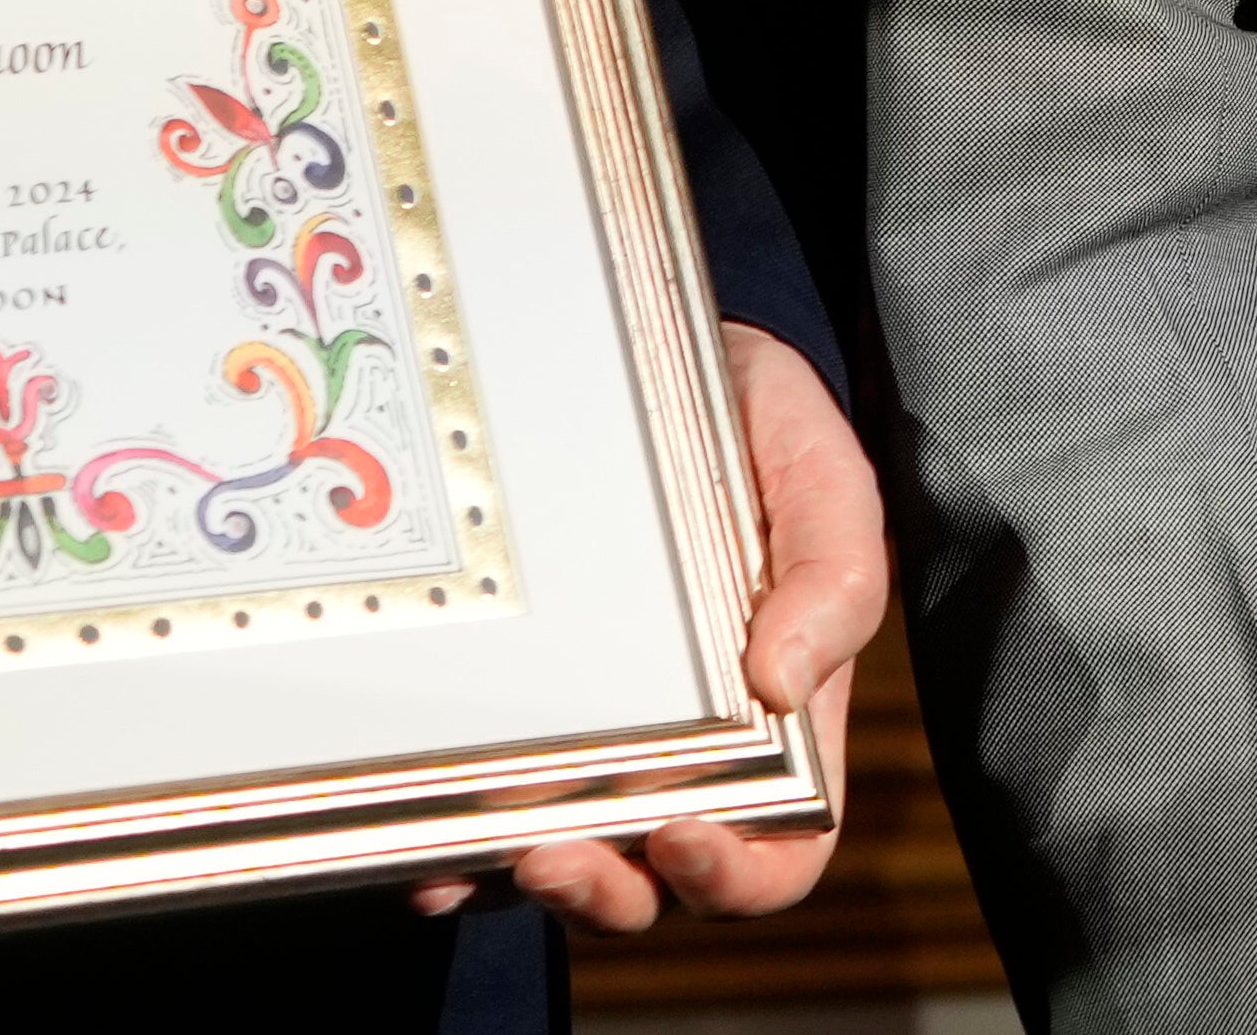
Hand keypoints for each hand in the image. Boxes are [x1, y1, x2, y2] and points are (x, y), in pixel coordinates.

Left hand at [417, 323, 888, 933]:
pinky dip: (451, 855)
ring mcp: (594, 745)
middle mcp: (686, 756)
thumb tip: (784, 681)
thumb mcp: (824, 483)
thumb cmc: (762, 433)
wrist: (657, 362)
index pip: (778, 849)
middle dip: (607, 892)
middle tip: (557, 855)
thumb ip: (834, 577)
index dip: (737, 873)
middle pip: (655, 881)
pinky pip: (477, 817)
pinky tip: (422, 852)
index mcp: (782, 725)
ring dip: (523, 884)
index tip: (686, 832)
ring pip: (563, 866)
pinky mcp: (515, 718)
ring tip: (489, 852)